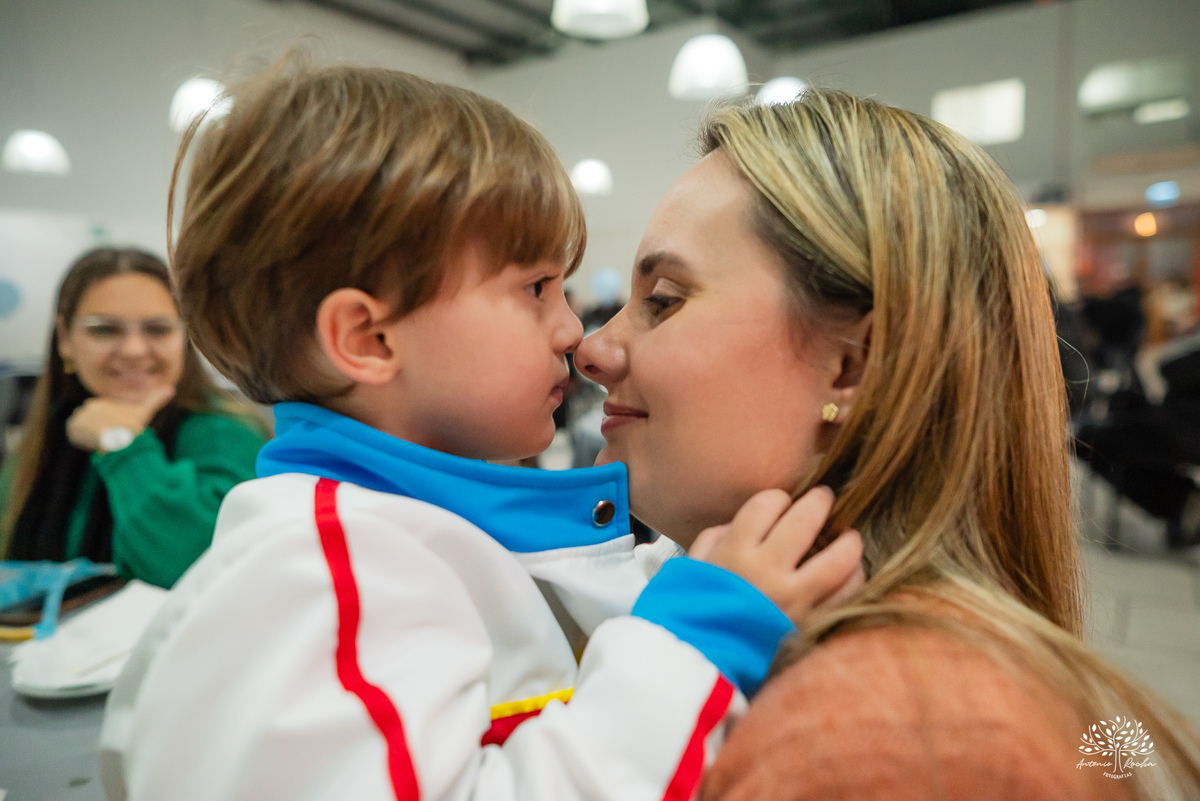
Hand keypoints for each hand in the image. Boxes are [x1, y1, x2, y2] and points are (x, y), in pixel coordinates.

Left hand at [66, 386, 175, 450]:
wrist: (118, 441)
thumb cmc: (132, 427)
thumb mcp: (145, 412)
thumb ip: (155, 399)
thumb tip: (171, 389)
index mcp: (102, 402)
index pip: (101, 415)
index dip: (108, 425)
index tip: (116, 432)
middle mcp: (88, 406)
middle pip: (91, 421)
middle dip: (97, 429)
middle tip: (110, 439)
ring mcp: (79, 417)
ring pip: (83, 428)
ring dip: (89, 435)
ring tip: (101, 443)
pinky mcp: (73, 428)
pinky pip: (74, 435)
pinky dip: (81, 440)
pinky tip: (93, 444)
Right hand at [690, 487, 864, 623]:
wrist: (698, 663)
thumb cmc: (690, 613)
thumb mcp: (691, 568)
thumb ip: (714, 539)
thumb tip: (737, 524)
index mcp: (734, 552)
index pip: (766, 504)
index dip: (776, 499)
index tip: (780, 504)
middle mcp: (766, 570)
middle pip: (805, 519)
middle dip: (819, 501)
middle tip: (824, 497)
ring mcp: (792, 598)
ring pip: (838, 558)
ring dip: (848, 540)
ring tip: (850, 535)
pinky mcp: (809, 623)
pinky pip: (845, 594)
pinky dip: (853, 578)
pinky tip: (851, 571)